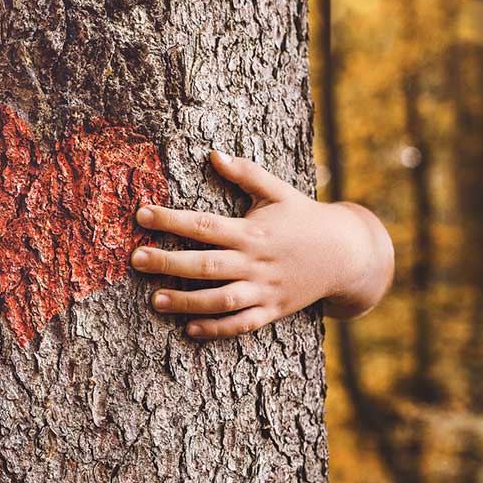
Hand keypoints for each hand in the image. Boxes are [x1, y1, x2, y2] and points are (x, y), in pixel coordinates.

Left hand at [130, 151, 392, 338]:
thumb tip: (214, 154)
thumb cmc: (306, 218)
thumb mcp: (279, 191)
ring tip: (155, 300)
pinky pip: (242, 324)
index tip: (141, 214)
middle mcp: (255, 262)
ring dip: (186, 301)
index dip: (171, 219)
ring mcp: (265, 290)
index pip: (204, 224)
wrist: (347, 254)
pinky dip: (217, 329)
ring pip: (220, 300)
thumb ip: (246, 173)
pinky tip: (190, 329)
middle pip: (206, 264)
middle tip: (136, 259)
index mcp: (252, 231)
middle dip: (168, 262)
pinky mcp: (273, 310)